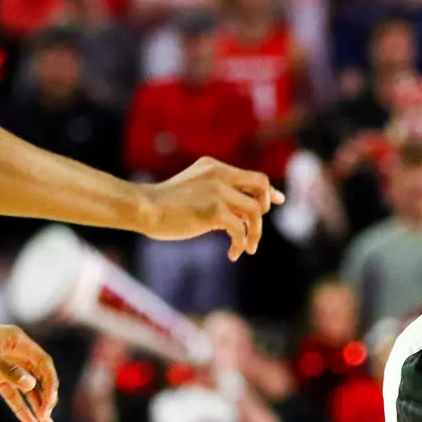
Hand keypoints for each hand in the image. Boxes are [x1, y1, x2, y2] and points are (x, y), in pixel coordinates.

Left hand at [0, 315, 56, 421]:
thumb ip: (8, 370)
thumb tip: (31, 385)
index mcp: (19, 342)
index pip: (44, 364)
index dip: (50, 384)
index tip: (50, 403)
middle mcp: (17, 353)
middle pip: (39, 378)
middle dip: (46, 398)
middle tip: (48, 420)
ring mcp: (6, 364)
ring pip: (27, 387)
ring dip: (36, 405)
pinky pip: (10, 392)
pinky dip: (19, 405)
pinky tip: (28, 420)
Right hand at [141, 157, 286, 259]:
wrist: (143, 207)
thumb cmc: (164, 206)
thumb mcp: (194, 192)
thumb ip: (218, 198)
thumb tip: (240, 219)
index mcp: (214, 167)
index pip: (252, 176)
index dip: (268, 191)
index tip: (278, 201)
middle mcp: (220, 175)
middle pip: (261, 186)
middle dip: (266, 207)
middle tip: (255, 228)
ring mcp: (218, 191)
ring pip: (255, 211)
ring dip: (255, 233)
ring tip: (248, 248)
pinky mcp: (214, 210)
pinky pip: (240, 229)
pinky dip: (241, 244)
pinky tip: (233, 254)